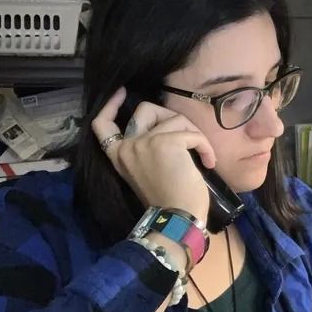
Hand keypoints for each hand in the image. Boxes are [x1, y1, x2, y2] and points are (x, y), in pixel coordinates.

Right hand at [91, 87, 215, 223]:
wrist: (177, 218)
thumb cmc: (169, 200)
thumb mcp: (148, 171)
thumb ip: (147, 149)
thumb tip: (165, 126)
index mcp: (120, 156)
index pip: (102, 125)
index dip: (110, 105)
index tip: (122, 92)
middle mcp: (128, 146)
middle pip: (146, 109)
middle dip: (172, 117)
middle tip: (188, 138)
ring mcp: (145, 142)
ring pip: (175, 118)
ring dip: (194, 135)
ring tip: (202, 157)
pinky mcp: (166, 142)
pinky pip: (193, 133)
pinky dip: (204, 146)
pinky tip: (208, 162)